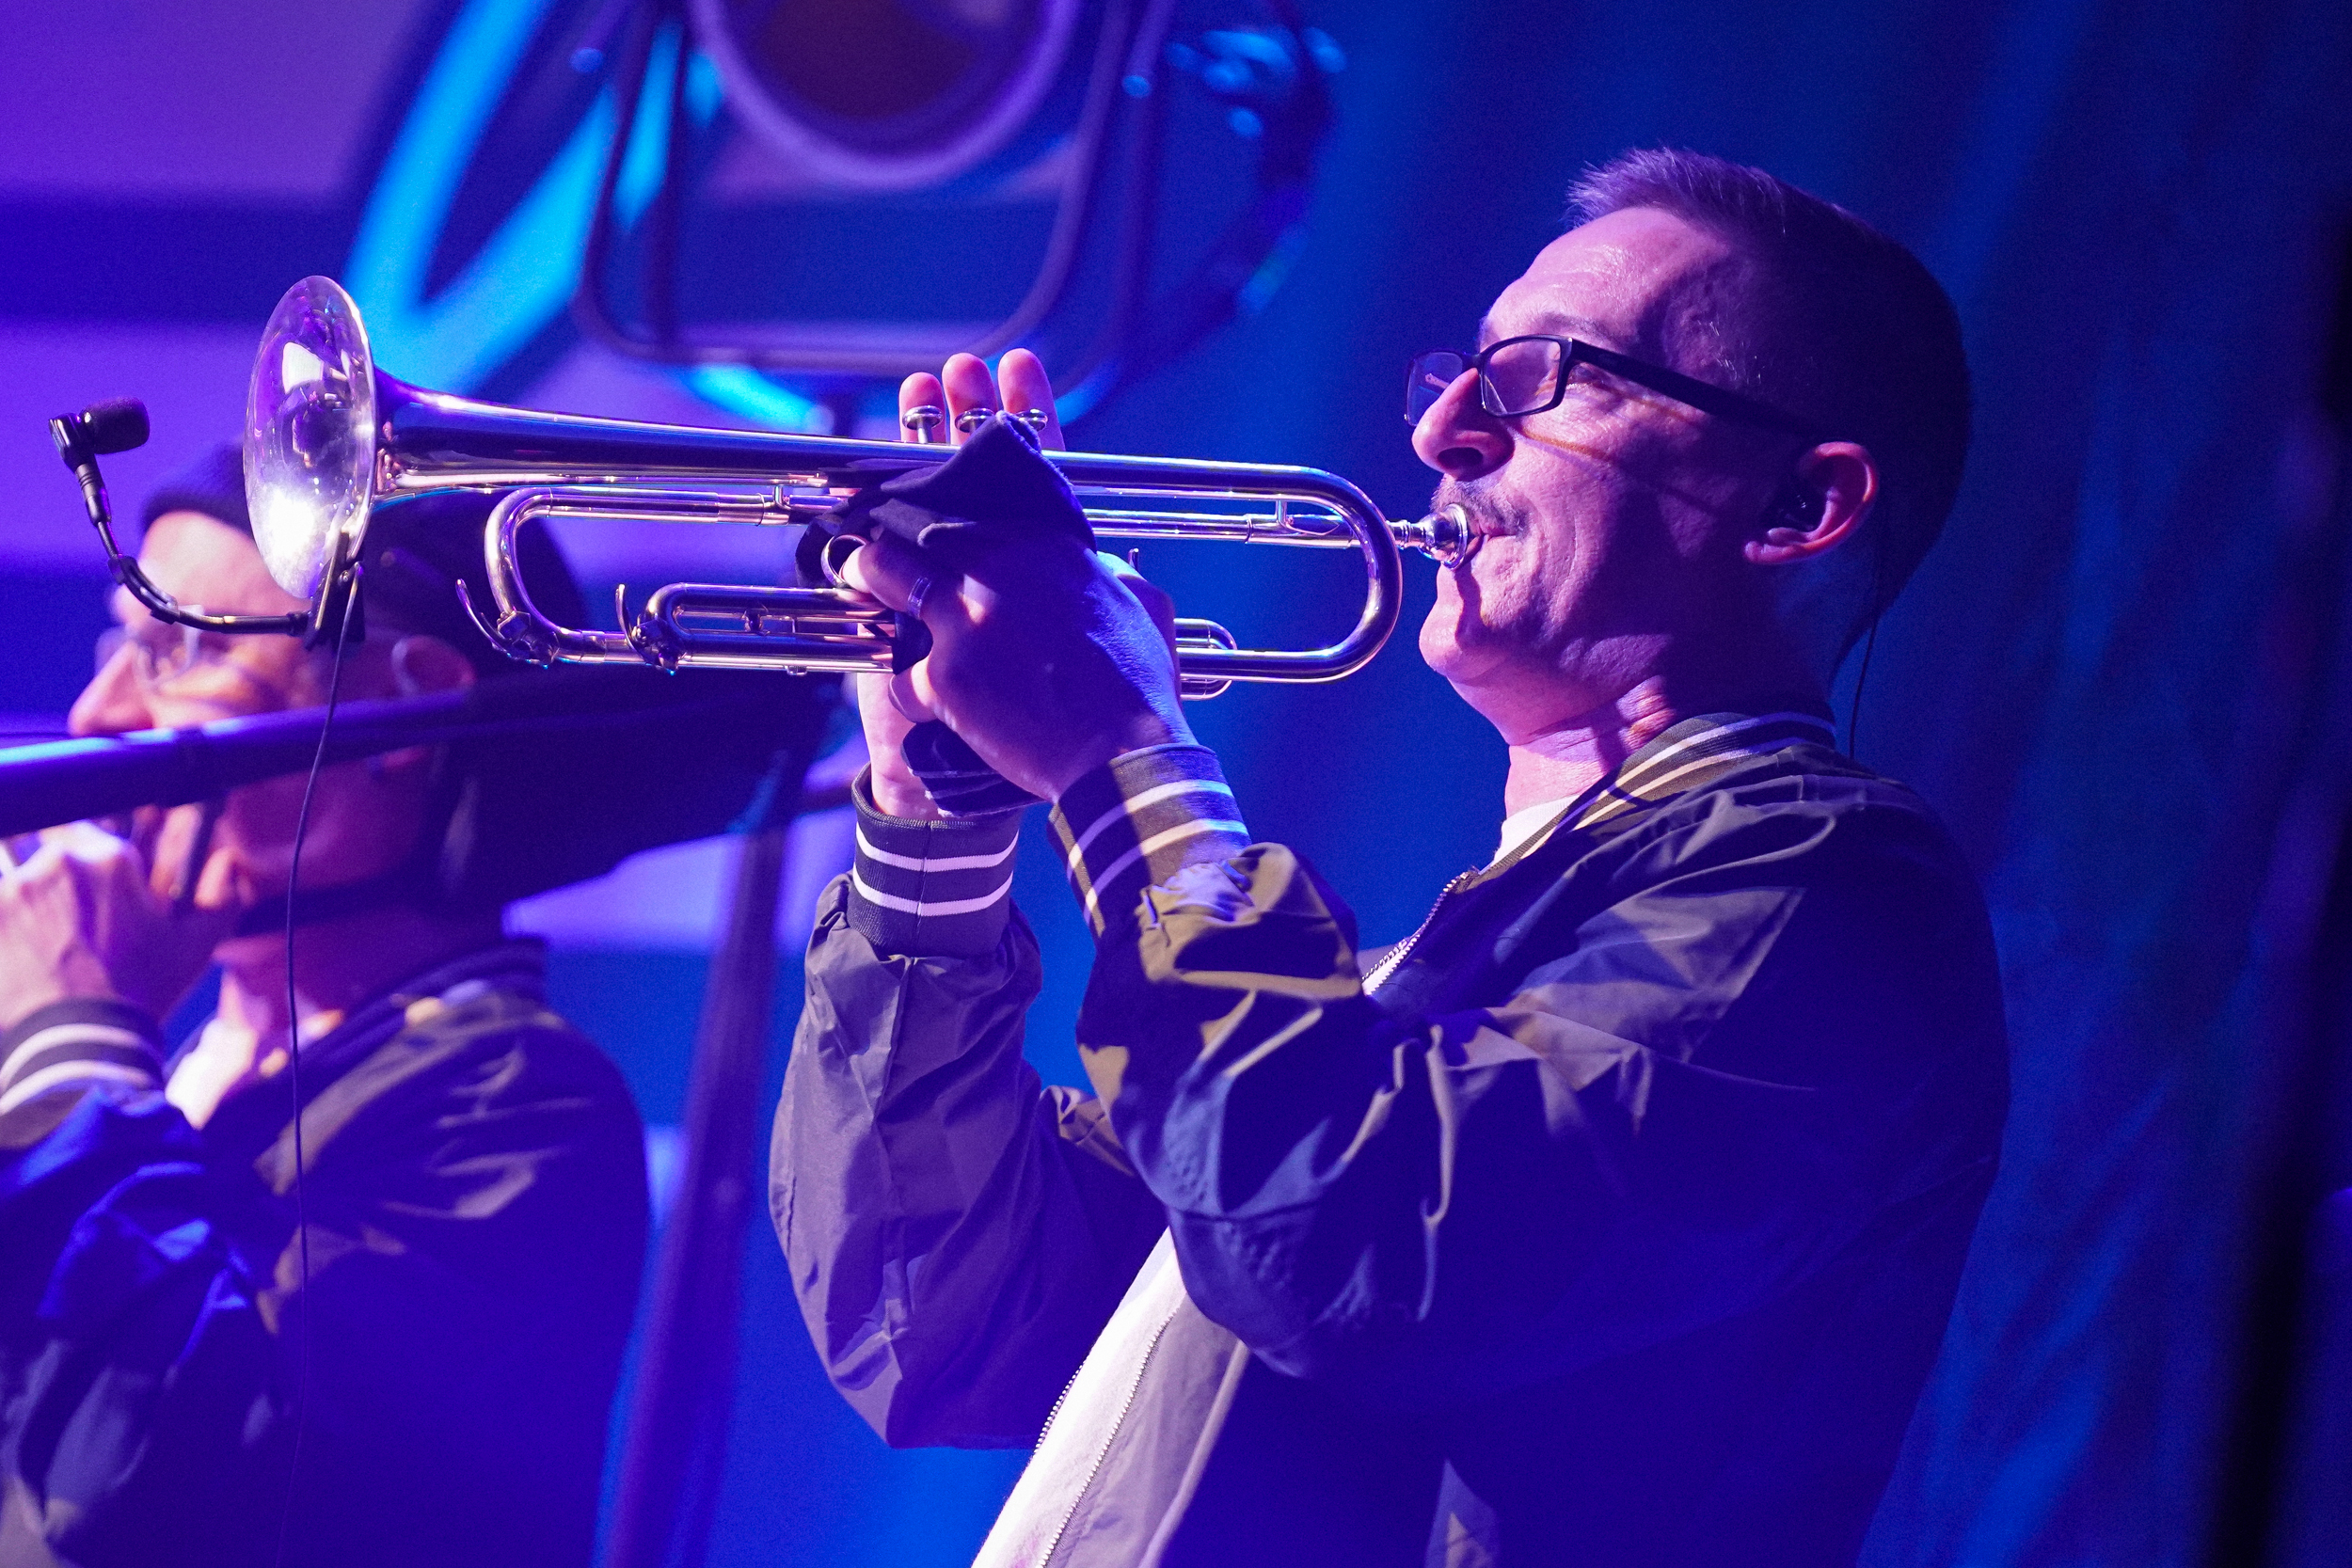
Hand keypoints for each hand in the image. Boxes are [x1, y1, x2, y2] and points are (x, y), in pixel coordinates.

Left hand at [0, 820, 236, 1032]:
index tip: (89, 886)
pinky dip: (8, 931)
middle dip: (57, 887)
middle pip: (47, 858)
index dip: (86, 861)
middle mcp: (57, 864)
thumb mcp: (194, 947)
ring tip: (46, 950)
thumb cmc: (140, 993)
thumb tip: (229, 862)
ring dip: (28, 910)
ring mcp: (13, 890)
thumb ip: (220, 897)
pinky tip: (24, 959)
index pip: (85, 831)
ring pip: (17, 886)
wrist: (80, 1041)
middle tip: (70, 929)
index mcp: (110, 860)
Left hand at [845, 529, 1187, 803]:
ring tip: (858, 591)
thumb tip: (1101, 568)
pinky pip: (899, 679)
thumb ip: (1112, 576)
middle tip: (877, 554)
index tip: (938, 543)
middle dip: (896, 543)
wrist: (1122, 752)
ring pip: (886, 580)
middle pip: (920, 536)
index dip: (949, 533)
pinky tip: (922, 707)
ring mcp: (964, 621)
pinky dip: (909, 695)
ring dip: (868, 585)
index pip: (976, 520)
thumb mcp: (1144, 607)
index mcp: (1043, 549)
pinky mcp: (944, 677)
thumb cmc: (1141, 687)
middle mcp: (996, 572)